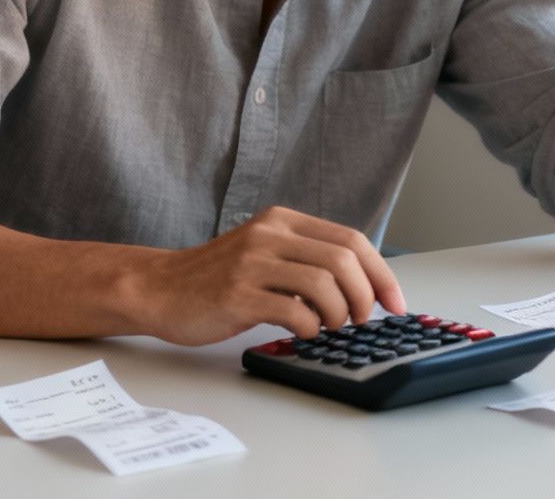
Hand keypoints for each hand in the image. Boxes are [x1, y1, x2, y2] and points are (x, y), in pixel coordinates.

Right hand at [133, 206, 405, 344]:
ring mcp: (252, 263)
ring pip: (323, 284)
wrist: (160, 288)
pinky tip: (302, 332)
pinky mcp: (237, 294)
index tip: (394, 303)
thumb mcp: (265, 253)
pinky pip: (293, 310)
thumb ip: (306, 259)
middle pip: (343, 260)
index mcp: (283, 220)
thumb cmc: (217, 278)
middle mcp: (270, 234)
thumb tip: (364, 288)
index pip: (351, 240)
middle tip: (361, 320)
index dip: (381, 274)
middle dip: (364, 296)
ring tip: (328, 327)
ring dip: (337, 314)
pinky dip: (309, 327)